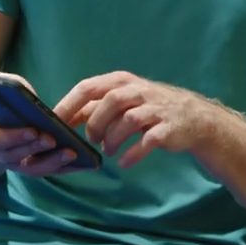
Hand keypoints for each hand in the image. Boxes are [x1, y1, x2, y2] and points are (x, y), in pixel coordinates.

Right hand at [0, 72, 88, 176]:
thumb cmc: (3, 101)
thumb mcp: (1, 87)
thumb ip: (8, 87)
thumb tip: (20, 91)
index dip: (16, 136)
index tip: (33, 130)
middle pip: (16, 157)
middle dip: (36, 148)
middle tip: (53, 140)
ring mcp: (16, 164)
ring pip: (33, 169)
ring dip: (53, 161)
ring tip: (72, 152)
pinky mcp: (33, 168)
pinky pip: (49, 171)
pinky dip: (65, 168)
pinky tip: (83, 162)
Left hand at [54, 72, 221, 167]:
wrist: (191, 117)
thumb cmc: (148, 109)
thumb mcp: (121, 101)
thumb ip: (93, 108)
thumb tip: (61, 118)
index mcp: (121, 81)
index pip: (88, 87)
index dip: (69, 105)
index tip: (54, 123)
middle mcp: (138, 91)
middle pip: (109, 101)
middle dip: (95, 124)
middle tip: (92, 140)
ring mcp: (155, 109)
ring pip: (128, 120)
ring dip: (113, 139)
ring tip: (109, 151)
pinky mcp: (167, 128)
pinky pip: (148, 141)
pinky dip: (132, 153)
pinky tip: (124, 163)